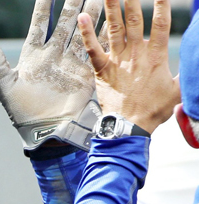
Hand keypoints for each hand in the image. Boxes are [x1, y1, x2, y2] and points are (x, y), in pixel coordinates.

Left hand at [0, 0, 103, 149]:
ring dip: (91, 13)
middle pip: (66, 22)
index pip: (40, 23)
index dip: (44, 5)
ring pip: (82, 31)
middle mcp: (53, 55)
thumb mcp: (4, 83)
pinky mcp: (85, 72)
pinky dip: (102, 34)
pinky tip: (110, 19)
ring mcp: (70, 62)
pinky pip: (95, 49)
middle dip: (73, 2)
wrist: (44, 131)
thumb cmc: (20, 110)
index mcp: (33, 55)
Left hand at [78, 0, 179, 132]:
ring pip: (114, 27)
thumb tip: (196, 65)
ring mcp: (117, 60)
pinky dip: (86, 33)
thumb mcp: (177, 90)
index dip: (163, 4)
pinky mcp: (102, 69)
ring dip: (111, 7)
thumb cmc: (154, 110)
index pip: (161, 23)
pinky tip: (82, 17)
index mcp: (156, 56)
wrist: (130, 125)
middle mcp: (136, 53)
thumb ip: (186, 73)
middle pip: (135, 19)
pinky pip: (92, 48)